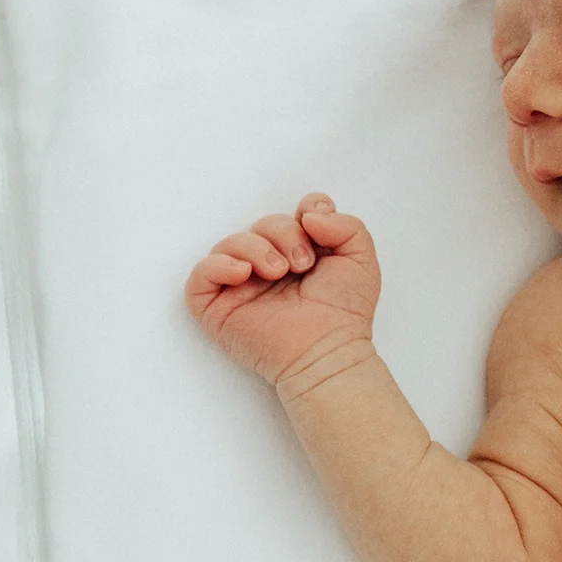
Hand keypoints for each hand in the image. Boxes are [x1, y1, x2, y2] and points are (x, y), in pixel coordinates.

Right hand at [185, 193, 378, 385]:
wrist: (326, 351)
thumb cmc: (344, 313)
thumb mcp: (361, 259)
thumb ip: (346, 224)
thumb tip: (308, 214)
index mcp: (300, 253)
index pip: (293, 214)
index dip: (304, 210)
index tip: (317, 228)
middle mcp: (269, 265)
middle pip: (263, 223)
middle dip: (283, 233)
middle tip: (302, 265)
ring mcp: (241, 286)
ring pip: (230, 242)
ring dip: (256, 247)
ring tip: (277, 273)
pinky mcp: (218, 307)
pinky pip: (201, 273)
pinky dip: (219, 265)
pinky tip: (243, 273)